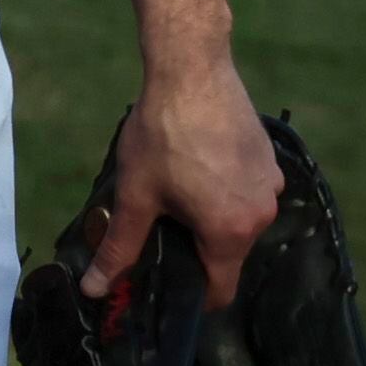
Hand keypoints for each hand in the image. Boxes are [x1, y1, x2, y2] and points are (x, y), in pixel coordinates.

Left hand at [79, 62, 281, 308]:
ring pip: (238, 220)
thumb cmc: (162, 134)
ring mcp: (272, 184)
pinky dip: (226, 190)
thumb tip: (93, 289)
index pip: (220, 291)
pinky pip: (248, 191)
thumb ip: (120, 247)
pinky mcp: (271, 159)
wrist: (192, 68)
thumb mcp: (135, 194)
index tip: (164, 282)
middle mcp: (263, 214)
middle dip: (196, 248)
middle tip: (160, 224)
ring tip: (177, 188)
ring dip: (211, 216)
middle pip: (228, 254)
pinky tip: (198, 163)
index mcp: (231, 232)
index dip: (191, 296)